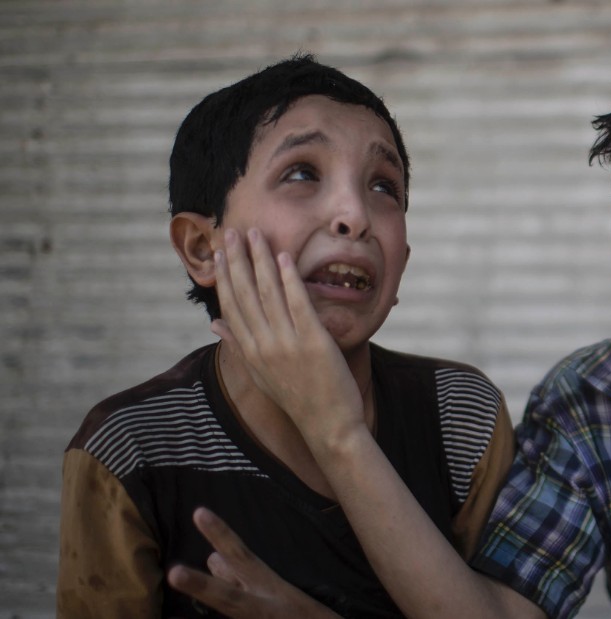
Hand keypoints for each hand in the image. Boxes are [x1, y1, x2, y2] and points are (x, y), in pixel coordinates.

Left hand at [167, 507, 339, 618]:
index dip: (220, 533)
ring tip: (179, 580)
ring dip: (205, 594)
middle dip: (201, 586)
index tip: (198, 512)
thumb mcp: (272, 587)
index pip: (240, 554)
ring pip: (225, 606)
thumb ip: (240, 575)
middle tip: (174, 574)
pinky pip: (229, 617)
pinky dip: (209, 616)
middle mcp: (257, 604)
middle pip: (226, 595)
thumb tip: (211, 558)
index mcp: (266, 584)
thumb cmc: (297, 611)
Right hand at [213, 228, 365, 446]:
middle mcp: (263, 345)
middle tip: (232, 231)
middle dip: (237, 260)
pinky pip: (298, 304)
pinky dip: (289, 280)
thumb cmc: (298, 399)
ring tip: (256, 234)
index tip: (221, 252)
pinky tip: (284, 258)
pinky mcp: (313, 343)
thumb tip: (213, 323)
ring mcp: (287, 344)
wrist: (328, 426)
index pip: (231, 305)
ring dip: (260, 260)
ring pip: (268, 293)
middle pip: (245, 294)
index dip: (225, 276)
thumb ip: (238, 345)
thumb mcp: (261, 374)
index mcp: (250, 351)